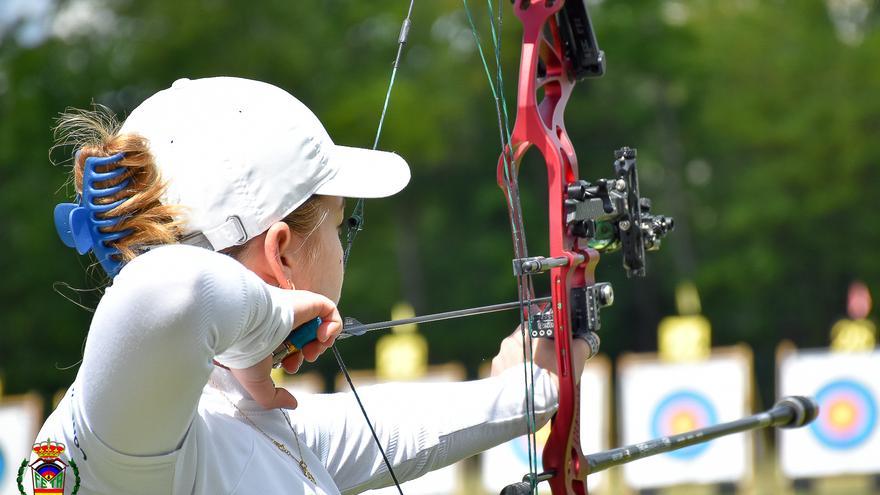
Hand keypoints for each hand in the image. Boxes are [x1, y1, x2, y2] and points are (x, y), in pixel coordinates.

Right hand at [229, 290, 341, 409]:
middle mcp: (283, 320)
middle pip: (306, 337)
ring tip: (312, 350)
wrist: (245, 327)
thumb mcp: (257, 383)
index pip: (290, 345)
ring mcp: (296, 309)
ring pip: (319, 325)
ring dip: (321, 343)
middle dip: (308, 353)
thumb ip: (273, 397)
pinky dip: (333, 327)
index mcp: (268, 334)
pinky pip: (330, 311)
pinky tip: (321, 337)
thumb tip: (293, 403)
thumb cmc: (245, 353)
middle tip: (301, 359)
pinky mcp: (309, 301)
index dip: (295, 359)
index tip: (289, 367)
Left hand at [490, 325, 589, 385]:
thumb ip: (582, 343)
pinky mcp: (494, 373)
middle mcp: (511, 340)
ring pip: (517, 357)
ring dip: (526, 366)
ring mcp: (501, 357)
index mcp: (529, 329)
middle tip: (549, 368)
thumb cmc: (551, 378)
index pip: (543, 326)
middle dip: (539, 353)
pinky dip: (515, 378)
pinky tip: (525, 388)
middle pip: (529, 342)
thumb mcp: (576, 357)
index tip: (558, 350)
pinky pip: (507, 372)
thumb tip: (586, 339)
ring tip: (537, 382)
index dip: (553, 338)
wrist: (525, 406)